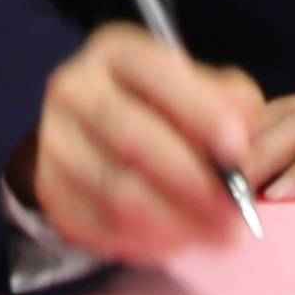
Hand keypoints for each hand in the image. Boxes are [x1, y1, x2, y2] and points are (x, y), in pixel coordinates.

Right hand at [14, 24, 261, 268]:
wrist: (92, 132)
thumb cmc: (162, 107)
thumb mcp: (198, 85)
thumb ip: (230, 104)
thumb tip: (243, 149)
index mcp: (116, 52)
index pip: (156, 74)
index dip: (200, 111)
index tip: (238, 151)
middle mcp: (75, 89)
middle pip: (132, 138)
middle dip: (193, 181)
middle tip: (234, 211)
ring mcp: (55, 141)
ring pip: (118, 192)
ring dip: (177, 222)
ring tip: (215, 235)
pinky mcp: (51, 191)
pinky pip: (102, 227)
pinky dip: (149, 243)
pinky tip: (180, 241)